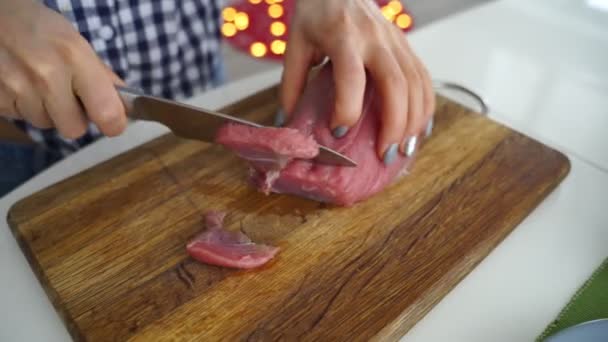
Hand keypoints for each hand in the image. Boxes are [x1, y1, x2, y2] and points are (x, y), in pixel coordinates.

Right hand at [0, 0, 125, 138]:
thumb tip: (125, 106)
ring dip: (46, 111)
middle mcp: (47, 76)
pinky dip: (23, 106)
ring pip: (45, 124)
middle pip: (74, 129)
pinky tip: (21, 84)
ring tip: (39, 85)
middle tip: (68, 98)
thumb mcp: (76, 42)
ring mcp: (18, 88)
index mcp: (74, 58)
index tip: (113, 122)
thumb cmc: (39, 27)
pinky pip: (21, 118)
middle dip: (74, 118)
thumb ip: (101, 75)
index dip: (113, 123)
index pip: (106, 112)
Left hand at [280, 0, 434, 162]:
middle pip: (396, 84)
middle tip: (384, 154)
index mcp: (343, 36)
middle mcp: (375, 38)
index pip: (351, 76)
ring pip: (417, 83)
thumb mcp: (296, 44)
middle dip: (394, 124)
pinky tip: (419, 128)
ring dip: (414, 120)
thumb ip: (291, 84)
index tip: (339, 131)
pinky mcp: (406, 44)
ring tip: (404, 149)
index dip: (347, 108)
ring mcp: (395, 40)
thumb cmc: (315, 14)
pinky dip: (425, 106)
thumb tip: (288, 124)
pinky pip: (423, 77)